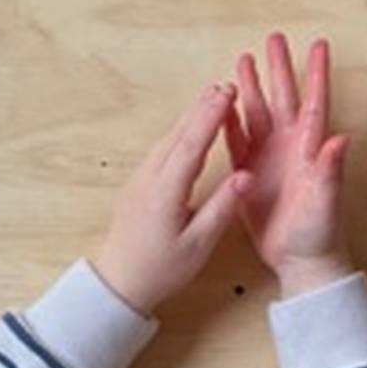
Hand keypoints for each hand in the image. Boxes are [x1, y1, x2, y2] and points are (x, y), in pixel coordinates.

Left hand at [93, 84, 248, 313]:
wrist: (119, 282)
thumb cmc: (161, 269)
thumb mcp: (198, 244)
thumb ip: (222, 207)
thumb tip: (247, 175)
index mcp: (165, 192)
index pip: (192, 145)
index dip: (210, 116)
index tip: (227, 93)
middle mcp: (149, 179)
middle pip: (178, 135)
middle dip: (202, 108)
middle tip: (225, 86)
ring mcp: (140, 179)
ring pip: (168, 139)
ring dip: (191, 117)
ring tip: (212, 98)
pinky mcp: (139, 184)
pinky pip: (162, 149)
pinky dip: (180, 132)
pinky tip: (190, 128)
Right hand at [224, 32, 353, 297]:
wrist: (301, 261)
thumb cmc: (319, 233)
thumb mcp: (326, 202)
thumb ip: (331, 170)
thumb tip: (341, 139)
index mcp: (310, 148)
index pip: (315, 102)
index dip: (316, 73)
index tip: (318, 45)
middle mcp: (291, 147)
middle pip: (284, 97)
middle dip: (279, 68)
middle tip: (274, 38)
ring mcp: (270, 159)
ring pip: (258, 113)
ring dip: (250, 87)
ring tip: (243, 59)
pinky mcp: (250, 174)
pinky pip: (237, 141)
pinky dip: (229, 121)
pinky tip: (222, 104)